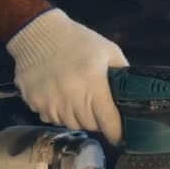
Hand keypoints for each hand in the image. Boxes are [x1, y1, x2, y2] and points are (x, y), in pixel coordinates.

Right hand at [6, 8, 127, 143]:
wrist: (37, 33)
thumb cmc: (77, 41)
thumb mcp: (108, 51)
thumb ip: (123, 73)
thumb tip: (134, 95)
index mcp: (93, 84)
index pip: (109, 122)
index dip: (117, 132)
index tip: (120, 135)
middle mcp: (71, 97)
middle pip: (91, 125)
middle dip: (98, 121)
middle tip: (98, 108)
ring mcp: (51, 102)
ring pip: (72, 124)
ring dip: (79, 118)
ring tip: (79, 100)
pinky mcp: (35, 103)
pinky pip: (52, 119)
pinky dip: (59, 114)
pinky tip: (61, 97)